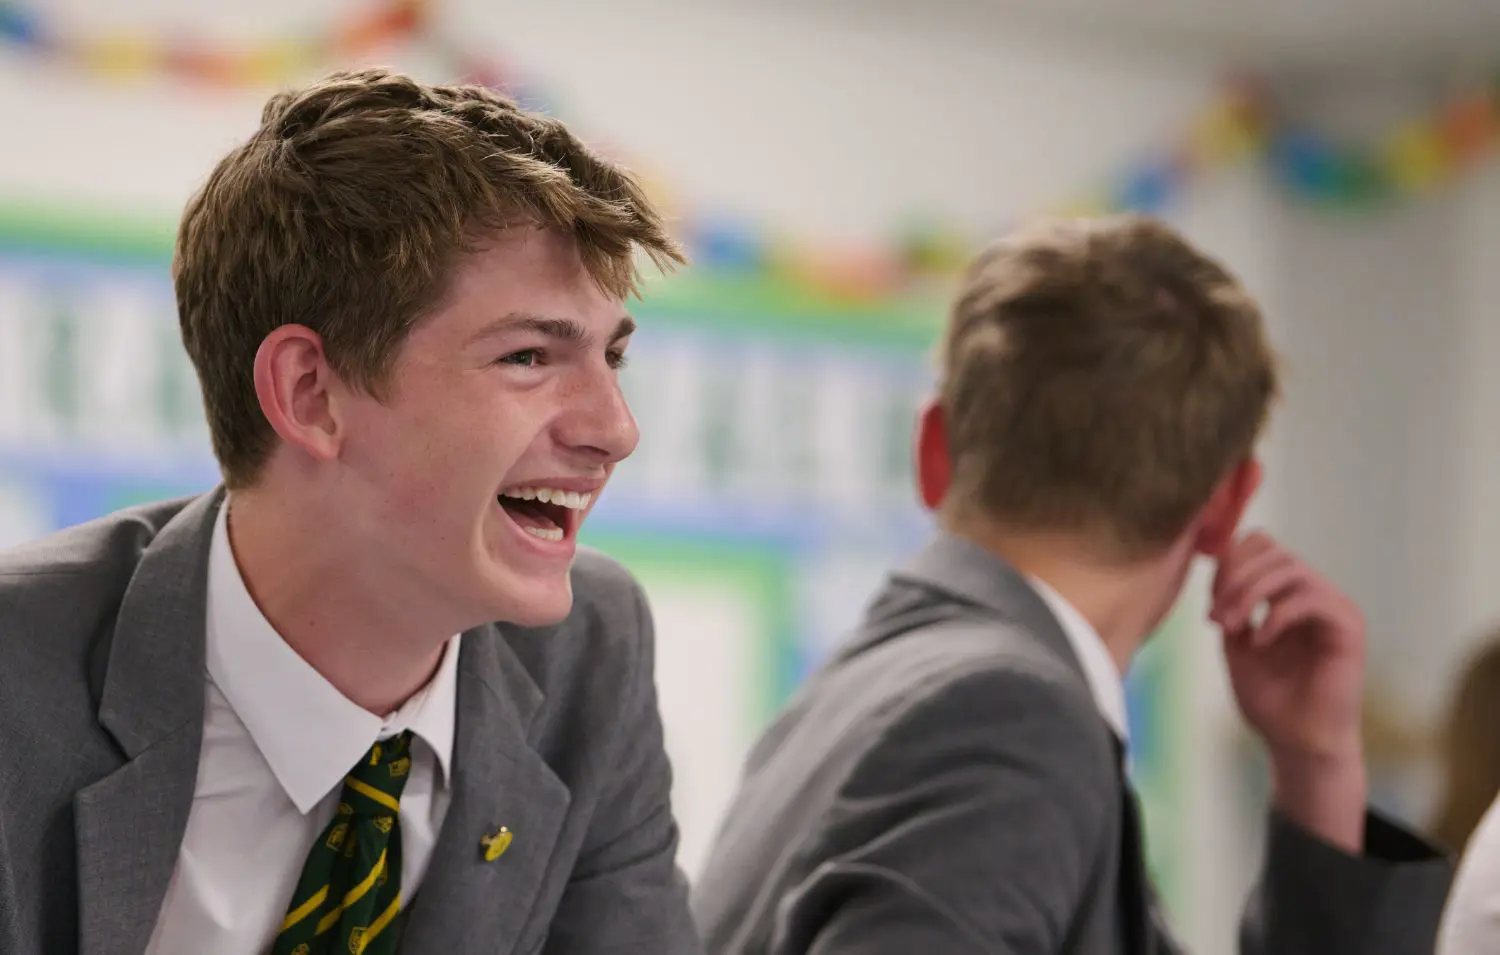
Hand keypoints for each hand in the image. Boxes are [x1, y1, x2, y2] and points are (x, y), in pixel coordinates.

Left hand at [1210, 531, 1367, 851]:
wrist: (1298, 745)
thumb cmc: (1270, 700)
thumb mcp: (1234, 645)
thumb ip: (1228, 606)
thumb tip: (1215, 567)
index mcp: (1288, 594)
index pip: (1262, 546)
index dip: (1229, 563)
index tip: (1208, 601)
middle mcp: (1315, 594)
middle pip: (1274, 550)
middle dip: (1234, 578)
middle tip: (1216, 617)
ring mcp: (1335, 608)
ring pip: (1291, 568)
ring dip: (1250, 593)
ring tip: (1230, 627)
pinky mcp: (1349, 627)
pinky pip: (1311, 598)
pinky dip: (1276, 615)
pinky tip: (1259, 642)